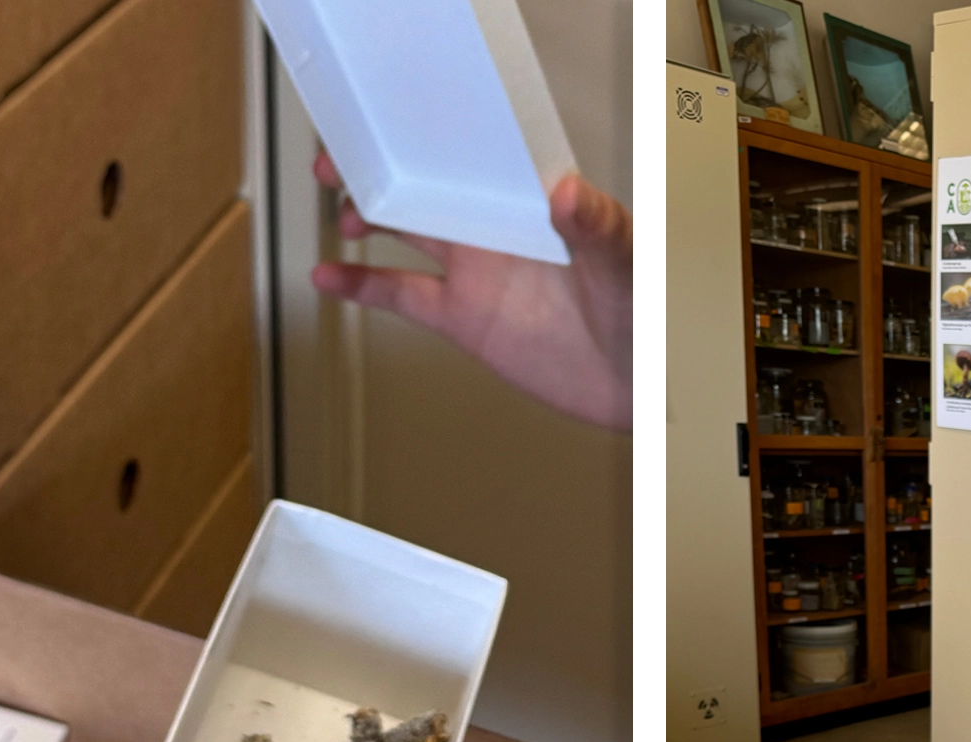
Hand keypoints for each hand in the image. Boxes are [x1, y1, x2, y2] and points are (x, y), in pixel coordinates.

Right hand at [309, 150, 630, 428]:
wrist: (635, 383)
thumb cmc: (641, 311)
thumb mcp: (622, 261)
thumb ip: (594, 225)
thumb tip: (568, 192)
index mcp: (532, 204)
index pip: (475, 159)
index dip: (433, 140)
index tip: (396, 129)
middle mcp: (497, 230)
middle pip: (428, 186)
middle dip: (383, 170)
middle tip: (342, 163)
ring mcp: (476, 271)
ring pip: (406, 232)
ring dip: (368, 218)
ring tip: (340, 213)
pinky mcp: (462, 315)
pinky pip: (401, 293)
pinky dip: (361, 285)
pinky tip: (329, 277)